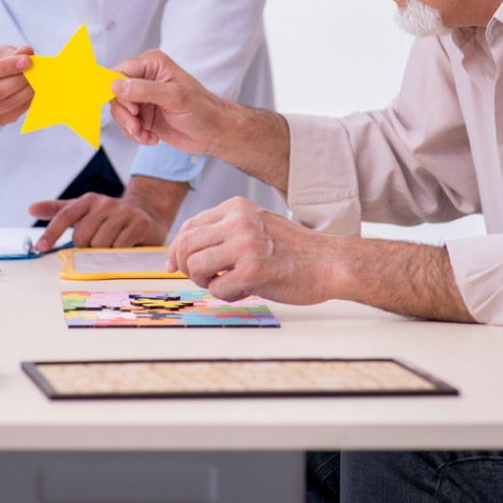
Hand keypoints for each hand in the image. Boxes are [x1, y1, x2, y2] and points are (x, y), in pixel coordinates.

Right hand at [0, 45, 33, 126]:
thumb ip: (12, 53)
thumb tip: (27, 52)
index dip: (6, 67)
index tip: (27, 61)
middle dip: (17, 82)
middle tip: (35, 72)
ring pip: (4, 106)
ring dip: (24, 93)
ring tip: (36, 81)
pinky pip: (10, 115)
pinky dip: (25, 103)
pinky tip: (32, 92)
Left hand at [29, 176, 188, 250]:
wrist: (146, 213)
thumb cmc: (108, 217)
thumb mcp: (83, 211)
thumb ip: (58, 210)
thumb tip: (31, 208)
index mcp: (89, 200)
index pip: (65, 215)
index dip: (51, 232)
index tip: (40, 247)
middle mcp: (105, 203)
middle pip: (82, 236)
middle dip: (86, 246)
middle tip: (96, 242)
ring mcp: (123, 212)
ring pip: (100, 244)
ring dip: (103, 251)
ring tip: (111, 243)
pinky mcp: (138, 223)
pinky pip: (119, 247)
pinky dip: (118, 252)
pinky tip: (124, 245)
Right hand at [110, 50, 227, 153]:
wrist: (214, 132)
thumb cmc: (203, 109)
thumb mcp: (175, 97)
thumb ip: (144, 90)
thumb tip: (116, 85)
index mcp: (152, 64)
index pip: (120, 72)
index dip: (117, 91)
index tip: (130, 108)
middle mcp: (145, 79)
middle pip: (115, 94)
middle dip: (124, 114)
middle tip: (136, 126)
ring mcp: (143, 98)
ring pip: (119, 112)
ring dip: (130, 127)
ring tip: (146, 134)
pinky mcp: (143, 116)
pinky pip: (126, 125)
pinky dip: (135, 135)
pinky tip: (151, 138)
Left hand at [166, 197, 334, 304]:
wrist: (327, 262)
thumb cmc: (292, 248)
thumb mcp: (255, 224)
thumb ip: (225, 230)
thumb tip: (185, 249)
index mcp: (236, 207)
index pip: (190, 226)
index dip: (177, 249)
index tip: (175, 265)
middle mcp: (238, 221)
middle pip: (185, 244)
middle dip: (186, 266)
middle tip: (202, 278)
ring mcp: (245, 245)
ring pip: (195, 266)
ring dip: (204, 282)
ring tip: (225, 283)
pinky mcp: (253, 271)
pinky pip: (217, 288)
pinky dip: (227, 295)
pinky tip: (246, 289)